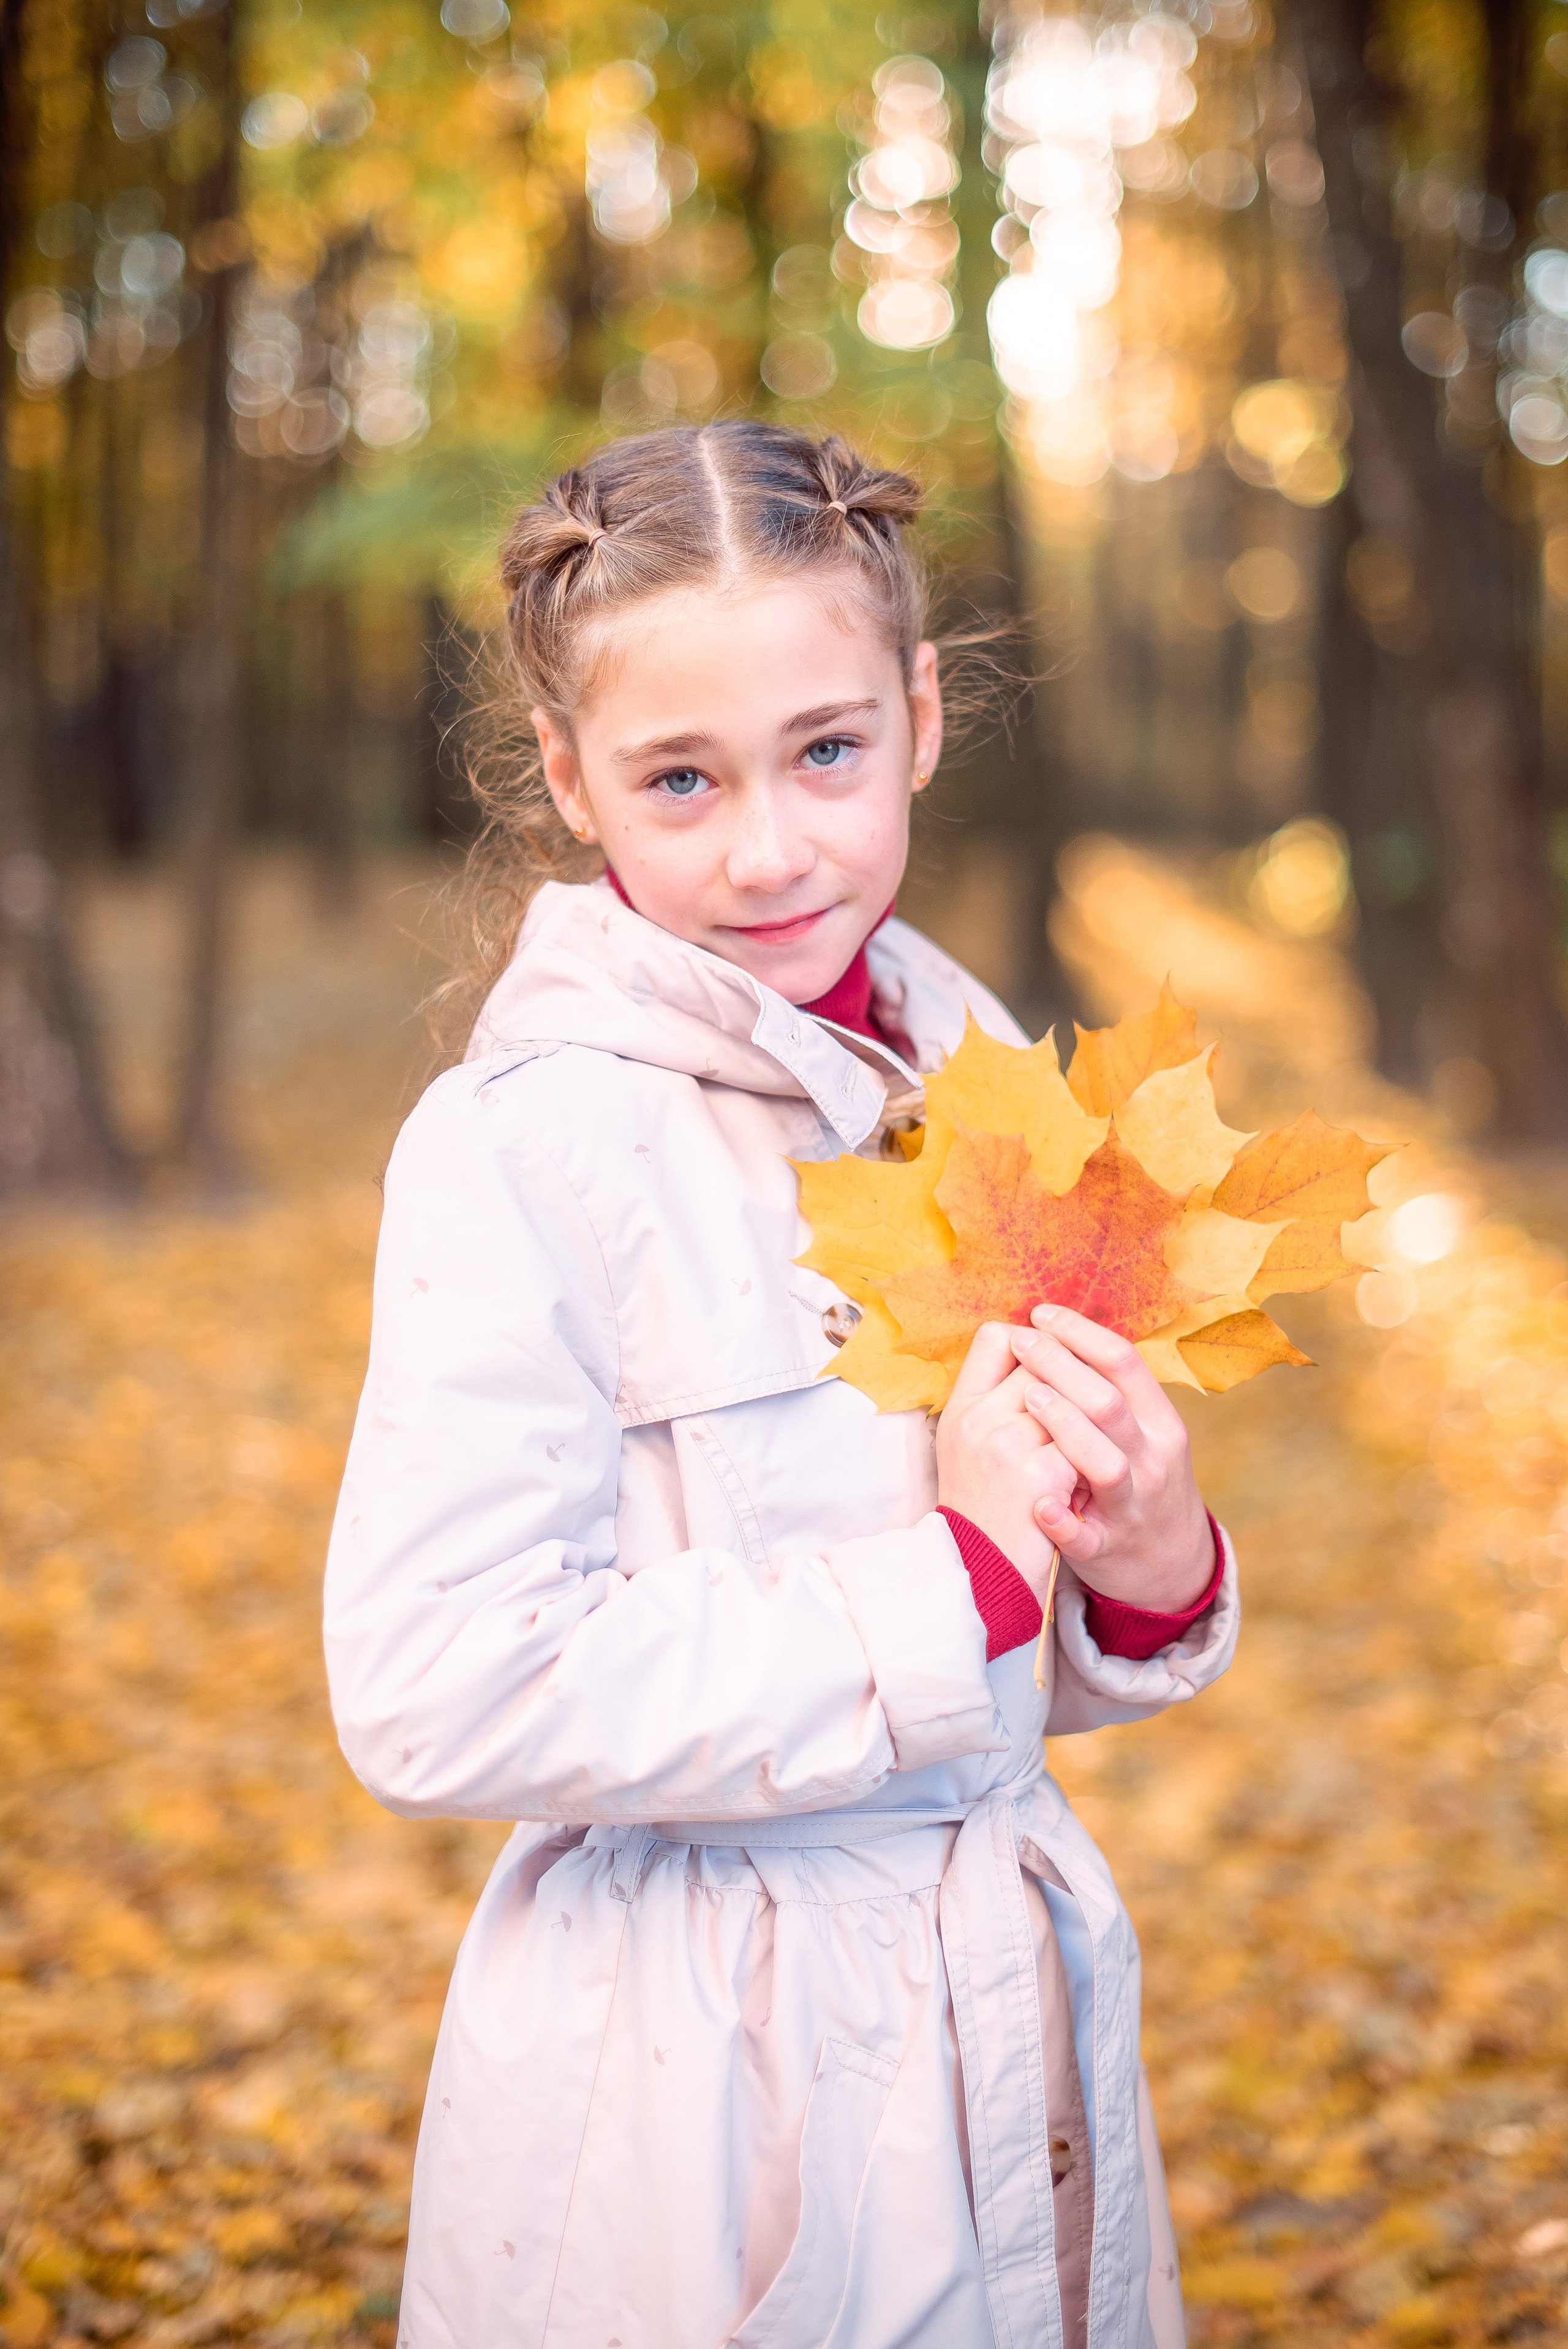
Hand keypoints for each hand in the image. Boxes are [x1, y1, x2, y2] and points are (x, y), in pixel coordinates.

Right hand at [934, 1322, 1078, 1607]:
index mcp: (960, 1409)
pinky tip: (1085, 1481)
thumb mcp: (968, 1449)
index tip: (1047, 1353)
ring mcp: (1007, 1446)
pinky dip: (1090, 1459)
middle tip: (1081, 1397)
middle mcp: (977, 1420)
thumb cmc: (985, 1508)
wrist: (983, 1577)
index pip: (994, 1337)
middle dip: (1070, 1371)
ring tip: (1090, 1437)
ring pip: (1065, 1396)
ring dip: (1086, 1412)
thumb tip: (1031, 1345)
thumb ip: (993, 1401)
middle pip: (1039, 1361)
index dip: (1031, 1339)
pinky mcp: (1038, 1476)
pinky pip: (1081, 1444)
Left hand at [1008, 1305, 1213, 1611]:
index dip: (1081, 1332)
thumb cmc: (1139, 1478)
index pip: (1124, 1363)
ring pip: (1106, 1465)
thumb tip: (1058, 1329)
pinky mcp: (1109, 1547)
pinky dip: (1063, 1521)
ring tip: (1028, 1398)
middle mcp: (1152, 1459)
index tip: (1040, 1313)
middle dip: (1063, 1367)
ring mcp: (1132, 1505)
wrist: (1170, 1563)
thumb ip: (1112, 1389)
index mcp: (1159, 1422)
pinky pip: (1086, 1536)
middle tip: (1022, 1341)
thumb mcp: (1144, 1431)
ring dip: (1067, 1428)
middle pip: (1110, 1404)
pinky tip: (1038, 1504)